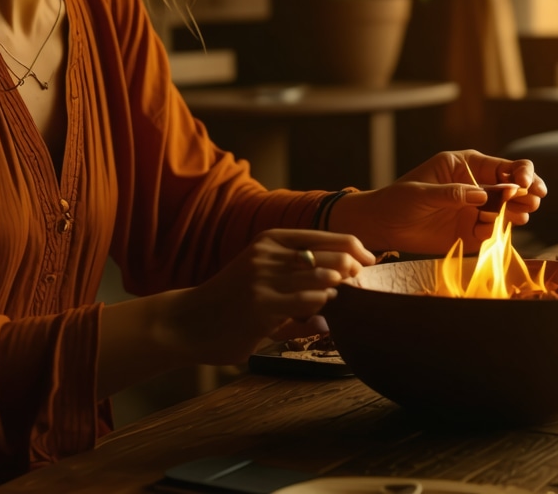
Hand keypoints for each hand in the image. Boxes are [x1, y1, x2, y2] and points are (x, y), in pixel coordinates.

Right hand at [161, 229, 373, 365]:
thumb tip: (336, 291)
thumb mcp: (258, 272)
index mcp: (271, 239)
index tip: (370, 262)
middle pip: (331, 256)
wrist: (187, 321)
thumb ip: (294, 276)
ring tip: (343, 301)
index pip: (328, 236)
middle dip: (354, 271)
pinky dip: (322, 311)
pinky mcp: (261, 305)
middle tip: (362, 285)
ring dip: (340, 292)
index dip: (356, 249)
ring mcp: (264, 278)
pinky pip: (306, 304)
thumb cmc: (228, 300)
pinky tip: (323, 319)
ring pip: (323, 279)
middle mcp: (269, 253)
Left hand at [328, 151, 546, 253]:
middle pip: (513, 187)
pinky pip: (494, 232)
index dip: (520, 173)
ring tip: (522, 214)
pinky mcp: (472, 232)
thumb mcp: (423, 193)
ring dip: (519, 211)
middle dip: (527, 191)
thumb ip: (453, 194)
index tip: (525, 184)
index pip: (503, 166)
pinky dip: (498, 232)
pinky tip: (494, 230)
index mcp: (466, 166)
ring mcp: (476, 210)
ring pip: (509, 209)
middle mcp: (476, 186)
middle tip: (535, 198)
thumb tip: (483, 196)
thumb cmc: (399, 200)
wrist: (384, 226)